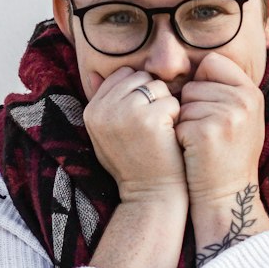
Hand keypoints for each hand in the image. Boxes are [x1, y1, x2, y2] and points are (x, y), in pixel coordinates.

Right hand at [83, 65, 187, 203]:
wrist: (149, 195)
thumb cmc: (132, 163)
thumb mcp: (106, 134)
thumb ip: (102, 103)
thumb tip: (93, 72)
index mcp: (92, 110)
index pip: (122, 75)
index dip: (138, 92)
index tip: (140, 119)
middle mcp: (104, 109)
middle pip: (141, 77)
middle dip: (152, 97)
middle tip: (151, 127)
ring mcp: (125, 113)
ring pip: (157, 86)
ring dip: (165, 105)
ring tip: (159, 132)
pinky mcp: (150, 119)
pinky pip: (172, 101)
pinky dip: (177, 117)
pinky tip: (168, 137)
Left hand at [174, 52, 264, 207]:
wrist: (229, 196)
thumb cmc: (229, 157)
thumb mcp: (243, 118)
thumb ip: (228, 91)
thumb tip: (199, 64)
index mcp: (251, 93)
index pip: (213, 61)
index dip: (202, 80)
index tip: (206, 104)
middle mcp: (243, 100)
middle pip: (194, 84)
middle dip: (191, 107)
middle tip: (206, 133)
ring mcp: (226, 115)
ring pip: (183, 103)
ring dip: (184, 123)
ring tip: (201, 143)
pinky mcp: (206, 131)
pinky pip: (177, 121)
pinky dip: (179, 137)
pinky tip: (193, 153)